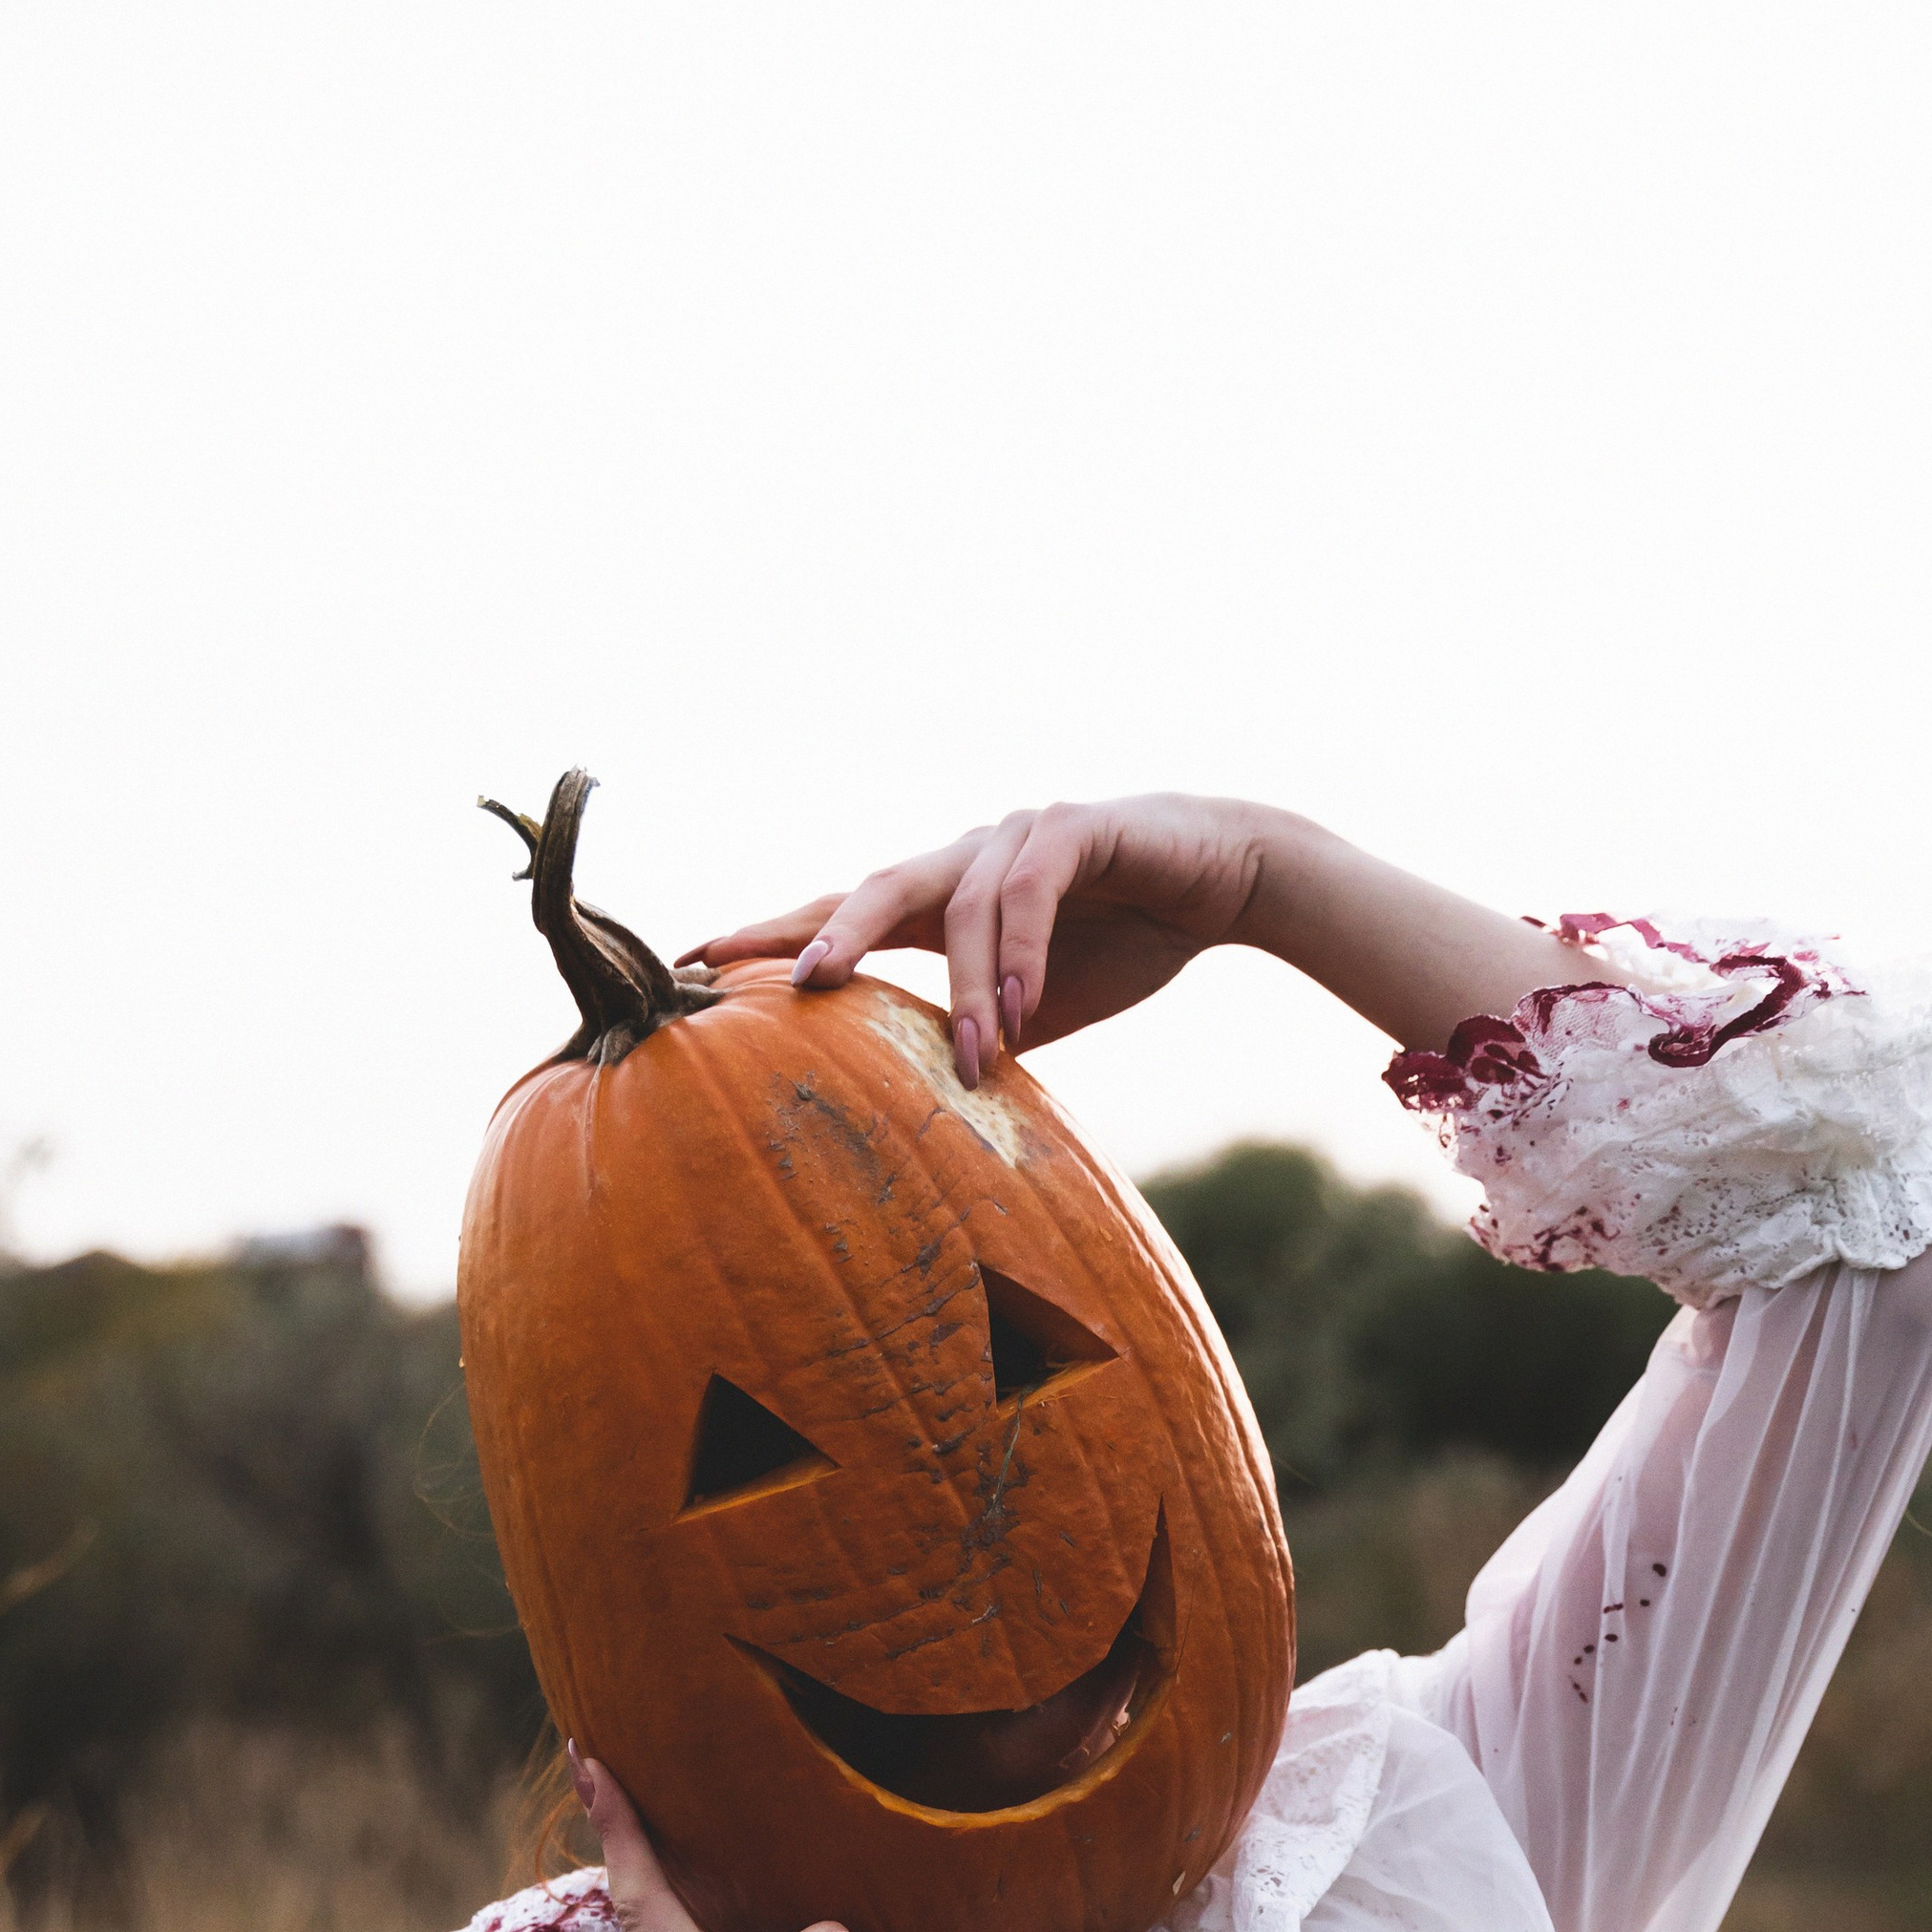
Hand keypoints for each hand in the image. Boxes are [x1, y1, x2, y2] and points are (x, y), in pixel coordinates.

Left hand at [680, 794, 1280, 1086]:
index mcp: (945, 898)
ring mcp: (1017, 834)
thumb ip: (980, 1037)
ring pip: (959, 906)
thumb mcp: (1041, 1008)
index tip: (696, 964)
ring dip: (964, 989)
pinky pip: (1026, 892)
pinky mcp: (1076, 827)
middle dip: (820, 934)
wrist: (1235, 881)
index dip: (775, 938)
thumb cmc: (1131, 940)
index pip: (845, 914)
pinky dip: (1017, 954)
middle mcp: (967, 856)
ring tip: (975, 1056)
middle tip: (785, 987)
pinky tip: (1020, 1011)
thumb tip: (931, 1105)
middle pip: (872, 888)